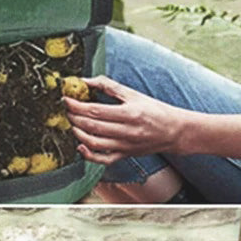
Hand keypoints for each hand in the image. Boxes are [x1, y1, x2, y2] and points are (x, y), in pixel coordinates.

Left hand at [63, 77, 190, 165]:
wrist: (175, 131)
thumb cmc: (154, 110)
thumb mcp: (133, 94)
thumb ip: (109, 86)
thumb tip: (85, 80)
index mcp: (129, 113)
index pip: (95, 110)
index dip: (77, 106)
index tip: (66, 99)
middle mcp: (127, 131)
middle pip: (92, 126)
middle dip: (74, 118)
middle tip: (66, 111)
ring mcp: (125, 146)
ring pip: (94, 143)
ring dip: (78, 134)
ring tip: (72, 124)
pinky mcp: (124, 155)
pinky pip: (103, 160)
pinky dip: (89, 155)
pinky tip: (80, 145)